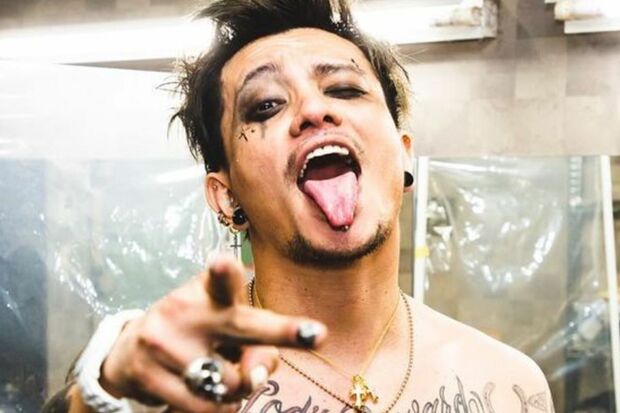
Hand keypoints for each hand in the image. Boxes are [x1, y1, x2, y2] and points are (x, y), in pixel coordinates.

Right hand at [99, 255, 326, 412]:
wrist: (129, 352)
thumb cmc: (194, 332)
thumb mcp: (222, 325)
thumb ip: (254, 342)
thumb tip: (256, 376)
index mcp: (208, 292)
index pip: (221, 280)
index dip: (224, 272)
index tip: (224, 263)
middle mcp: (186, 311)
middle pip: (241, 326)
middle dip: (281, 330)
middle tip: (315, 333)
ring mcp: (164, 344)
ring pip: (230, 383)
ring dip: (237, 389)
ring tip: (220, 375)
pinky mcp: (148, 375)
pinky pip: (204, 406)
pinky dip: (218, 406)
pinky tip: (206, 391)